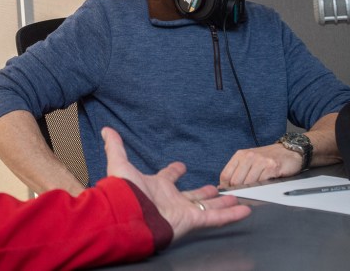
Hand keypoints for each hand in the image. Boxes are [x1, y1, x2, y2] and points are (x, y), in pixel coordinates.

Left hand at [102, 127, 249, 241]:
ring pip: (207, 206)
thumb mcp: (119, 164)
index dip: (174, 171)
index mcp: (156, 186)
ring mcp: (182, 210)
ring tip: (235, 199)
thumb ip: (115, 147)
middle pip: (192, 194)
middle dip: (204, 191)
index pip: (168, 177)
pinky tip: (243, 210)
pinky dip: (230, 215)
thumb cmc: (123, 192)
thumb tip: (106, 130)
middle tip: (215, 188)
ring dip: (221, 204)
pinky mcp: (191, 220)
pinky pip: (214, 218)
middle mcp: (171, 199)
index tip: (181, 165)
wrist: (127, 215)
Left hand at [218, 144, 301, 188]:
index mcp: (240, 155)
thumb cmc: (268, 158)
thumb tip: (223, 186)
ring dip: (251, 191)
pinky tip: (265, 187)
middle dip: (239, 191)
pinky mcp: (271, 166)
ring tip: (256, 191)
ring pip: (248, 183)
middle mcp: (249, 156)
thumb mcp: (249, 161)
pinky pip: (262, 183)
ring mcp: (260, 161)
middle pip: (236, 181)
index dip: (226, 187)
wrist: (288, 151)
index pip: (225, 175)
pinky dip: (262, 189)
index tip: (230, 194)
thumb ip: (238, 172)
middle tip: (245, 195)